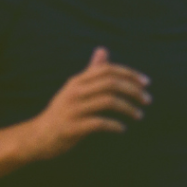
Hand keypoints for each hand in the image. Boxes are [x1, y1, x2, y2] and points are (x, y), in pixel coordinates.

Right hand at [22, 47, 149, 160]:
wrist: (39, 136)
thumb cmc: (63, 112)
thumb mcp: (75, 89)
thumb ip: (91, 71)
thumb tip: (103, 49)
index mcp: (76, 81)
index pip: (107, 69)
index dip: (129, 74)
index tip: (146, 82)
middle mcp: (74, 92)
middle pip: (110, 83)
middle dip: (133, 90)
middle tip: (147, 100)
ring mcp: (72, 109)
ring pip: (108, 101)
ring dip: (128, 108)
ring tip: (139, 115)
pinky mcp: (72, 127)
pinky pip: (99, 122)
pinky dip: (115, 125)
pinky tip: (122, 129)